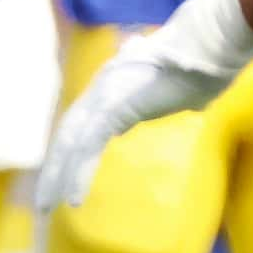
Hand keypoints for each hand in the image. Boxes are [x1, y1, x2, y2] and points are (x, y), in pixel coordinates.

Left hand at [35, 0, 252, 208]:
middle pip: (67, 136)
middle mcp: (101, 89)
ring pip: (70, 143)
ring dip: (57, 177)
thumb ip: (171, 97)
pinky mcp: (114, 107)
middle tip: (42, 204)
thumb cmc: (201, 64)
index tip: (62, 179)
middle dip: (54, 170)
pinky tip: (73, 199)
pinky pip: (88, 146)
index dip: (69, 153)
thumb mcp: (180, 89)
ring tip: (46, 207)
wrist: (209, 44)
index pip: (81, 126)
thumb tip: (188, 102)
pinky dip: (79, 174)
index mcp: (112, 88)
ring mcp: (105, 96)